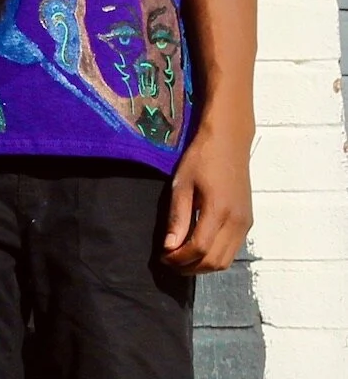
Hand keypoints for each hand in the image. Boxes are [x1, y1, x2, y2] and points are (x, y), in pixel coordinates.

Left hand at [162, 127, 252, 273]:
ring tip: (181, 259)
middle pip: (215, 261)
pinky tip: (197, 249)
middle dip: (190, 267)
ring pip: (226, 260)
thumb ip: (178, 217)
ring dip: (203, 265)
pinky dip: (215, 256)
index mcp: (219, 211)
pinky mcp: (247, 222)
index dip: (179, 258)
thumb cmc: (201, 159)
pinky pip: (232, 250)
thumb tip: (169, 247)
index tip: (163, 258)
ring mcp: (245, 223)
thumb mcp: (182, 185)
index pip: (199, 248)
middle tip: (169, 262)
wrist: (229, 143)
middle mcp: (237, 222)